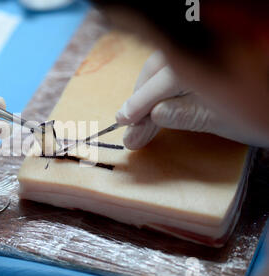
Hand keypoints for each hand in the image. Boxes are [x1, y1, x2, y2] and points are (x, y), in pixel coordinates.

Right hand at [115, 51, 258, 149]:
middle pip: (159, 67)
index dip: (139, 101)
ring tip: (139, 110)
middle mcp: (202, 50)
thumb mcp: (226, 120)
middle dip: (140, 95)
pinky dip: (164, 78)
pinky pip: (178, 60)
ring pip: (166, 61)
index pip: (163, 82)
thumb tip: (155, 114)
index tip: (123, 120)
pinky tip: (159, 94)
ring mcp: (205, 50)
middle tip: (127, 122)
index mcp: (206, 65)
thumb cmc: (265, 114)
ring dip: (148, 86)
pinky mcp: (208, 56)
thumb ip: (187, 114)